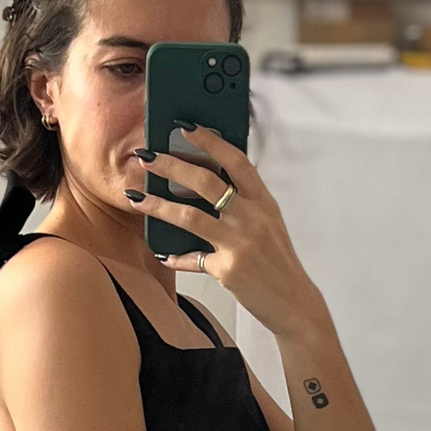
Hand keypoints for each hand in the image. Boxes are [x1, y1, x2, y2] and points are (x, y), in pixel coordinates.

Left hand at [124, 128, 322, 338]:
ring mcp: (238, 243)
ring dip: (158, 205)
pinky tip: (163, 254)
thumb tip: (212, 183)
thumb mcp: (269, 224)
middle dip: (171, 166)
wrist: (293, 302)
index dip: (210, 141)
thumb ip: (245, 203)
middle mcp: (251, 218)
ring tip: (137, 198)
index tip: (186, 127)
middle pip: (205, 182)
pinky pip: (192, 259)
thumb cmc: (278, 262)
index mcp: (263, 202)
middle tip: (147, 158)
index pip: (236, 161)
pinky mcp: (227, 269)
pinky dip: (176, 257)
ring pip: (189, 216)